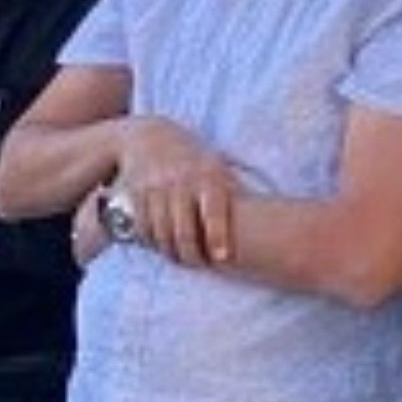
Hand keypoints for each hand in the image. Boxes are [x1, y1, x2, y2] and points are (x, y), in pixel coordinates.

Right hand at [112, 116, 242, 268]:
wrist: (148, 137)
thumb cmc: (192, 159)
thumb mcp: (216, 166)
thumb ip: (233, 191)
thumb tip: (265, 220)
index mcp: (207, 175)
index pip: (213, 210)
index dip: (218, 236)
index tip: (222, 257)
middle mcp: (180, 181)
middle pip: (184, 230)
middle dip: (191, 254)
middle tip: (198, 264)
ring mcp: (156, 187)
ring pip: (162, 233)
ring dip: (171, 252)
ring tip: (181, 258)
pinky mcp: (136, 194)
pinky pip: (144, 228)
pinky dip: (152, 242)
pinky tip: (162, 245)